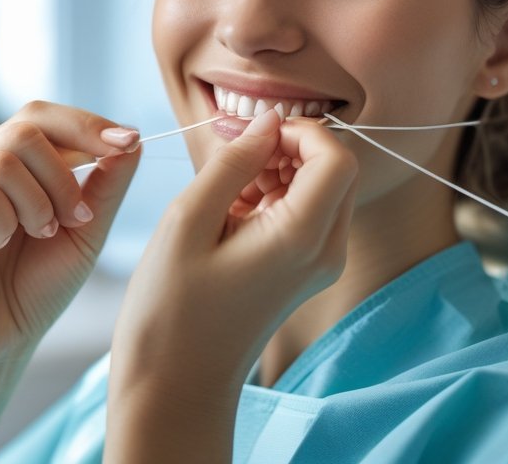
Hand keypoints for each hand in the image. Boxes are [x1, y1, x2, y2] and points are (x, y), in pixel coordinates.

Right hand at [0, 101, 140, 372]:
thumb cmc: (35, 289)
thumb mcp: (86, 231)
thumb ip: (107, 184)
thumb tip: (132, 138)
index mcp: (12, 159)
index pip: (45, 116)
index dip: (88, 124)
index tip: (130, 140)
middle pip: (27, 129)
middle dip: (64, 176)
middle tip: (73, 220)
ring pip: (4, 159)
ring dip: (36, 205)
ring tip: (38, 236)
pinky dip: (2, 224)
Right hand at [111, 109, 357, 394]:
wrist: (176, 387)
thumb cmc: (171, 311)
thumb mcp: (188, 220)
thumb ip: (232, 162)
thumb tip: (266, 121)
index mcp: (302, 237)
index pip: (336, 156)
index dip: (298, 130)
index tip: (251, 133)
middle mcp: (326, 251)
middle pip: (335, 169)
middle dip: (288, 147)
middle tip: (232, 153)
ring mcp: (319, 264)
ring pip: (320, 187)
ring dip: (277, 170)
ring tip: (222, 189)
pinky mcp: (304, 270)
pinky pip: (304, 213)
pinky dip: (272, 196)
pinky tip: (228, 210)